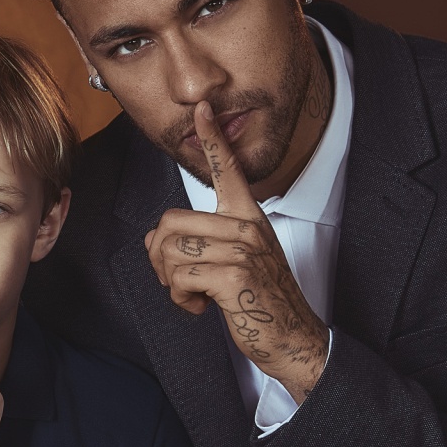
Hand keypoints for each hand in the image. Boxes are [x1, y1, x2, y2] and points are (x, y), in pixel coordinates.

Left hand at [145, 101, 328, 401]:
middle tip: (177, 279)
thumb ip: (200, 242)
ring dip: (171, 281)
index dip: (213, 139)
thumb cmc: (261, 300)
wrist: (291, 337)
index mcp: (248, 217)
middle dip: (160, 257)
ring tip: (194, 293)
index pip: (229, 170)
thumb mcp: (234, 261)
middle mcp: (246, 227)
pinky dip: (180, 298)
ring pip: (171, 251)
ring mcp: (242, 250)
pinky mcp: (234, 276)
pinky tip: (200, 307)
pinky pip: (180, 277)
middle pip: (170, 222)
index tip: (202, 109)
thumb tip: (155, 238)